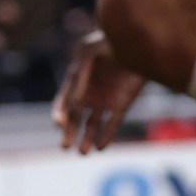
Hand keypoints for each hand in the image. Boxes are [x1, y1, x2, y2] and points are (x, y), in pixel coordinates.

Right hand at [51, 30, 145, 153]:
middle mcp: (88, 94)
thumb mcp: (88, 54)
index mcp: (75, 82)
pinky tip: (101, 147)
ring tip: (83, 152)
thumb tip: (74, 103)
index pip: (62, 103)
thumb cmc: (108, 43)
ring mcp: (104, 100)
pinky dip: (106, 136)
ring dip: (86, 139)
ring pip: (91, 125)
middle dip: (68, 134)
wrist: (137, 43)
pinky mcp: (121, 104)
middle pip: (74, 119)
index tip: (59, 124)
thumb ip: (80, 76)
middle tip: (65, 147)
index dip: (58, 115)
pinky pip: (111, 124)